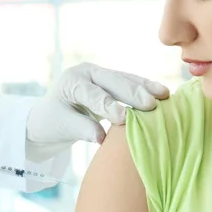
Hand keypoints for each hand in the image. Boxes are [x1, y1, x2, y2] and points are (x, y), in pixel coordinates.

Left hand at [26, 62, 169, 161]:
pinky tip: (162, 93)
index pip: (92, 94)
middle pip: (112, 82)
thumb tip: (102, 138)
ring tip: (164, 95)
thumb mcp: (63, 127)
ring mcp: (99, 75)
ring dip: (145, 87)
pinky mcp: (110, 82)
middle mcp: (86, 72)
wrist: (47, 118)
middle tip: (151, 105)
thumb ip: (82, 129)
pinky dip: (144, 89)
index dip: (108, 105)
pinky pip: (129, 84)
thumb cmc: (52, 124)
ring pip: (124, 80)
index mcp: (71, 81)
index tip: (123, 118)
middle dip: (133, 93)